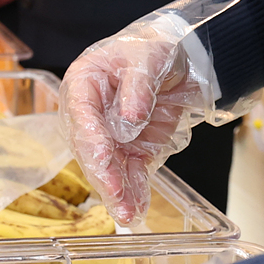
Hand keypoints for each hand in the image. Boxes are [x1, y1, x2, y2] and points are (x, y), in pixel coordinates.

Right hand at [60, 18, 213, 225]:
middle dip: (104, 174)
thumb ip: (138, 87)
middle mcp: (92, 114)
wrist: (181, 59)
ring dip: (118, 192)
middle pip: (91, 148)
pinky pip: (132, 173)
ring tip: (128, 214)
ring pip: (110, 168)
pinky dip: (135, 192)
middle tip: (116, 195)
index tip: (103, 158)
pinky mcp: (133, 149)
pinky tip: (138, 209)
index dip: (91, 139)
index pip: (82, 114)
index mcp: (84, 84)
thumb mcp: (148, 57)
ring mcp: (112, 135)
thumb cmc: (153, 49)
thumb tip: (128, 119)